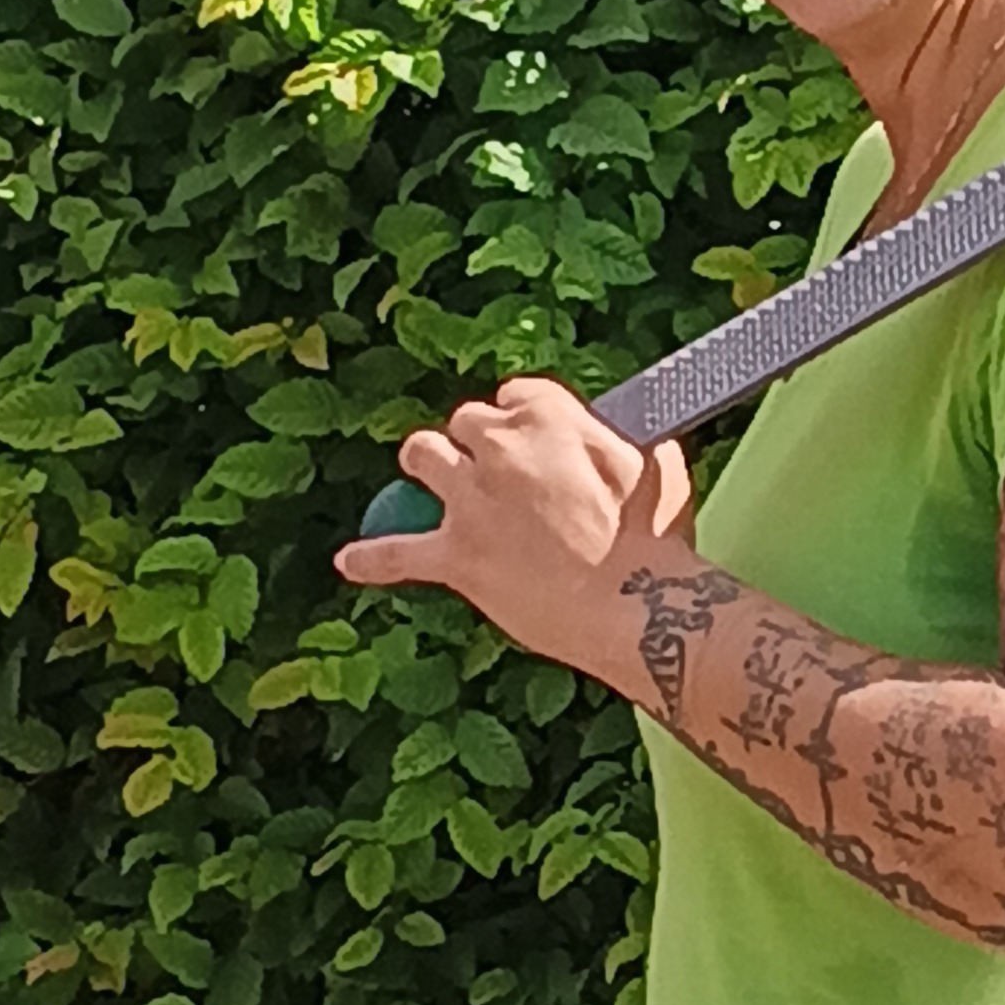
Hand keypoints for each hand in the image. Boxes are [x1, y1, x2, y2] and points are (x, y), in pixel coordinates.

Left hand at [333, 376, 690, 687]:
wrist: (637, 609)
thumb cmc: (656, 540)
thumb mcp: (654, 464)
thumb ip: (618, 438)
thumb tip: (609, 434)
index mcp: (550, 416)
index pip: (515, 396)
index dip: (522, 421)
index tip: (533, 443)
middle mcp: (501, 447)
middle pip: (465, 423)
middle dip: (477, 443)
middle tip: (499, 476)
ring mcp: (472, 501)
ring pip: (422, 457)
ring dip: (426, 466)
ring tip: (434, 483)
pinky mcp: (457, 556)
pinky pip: (398, 553)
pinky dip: (372, 559)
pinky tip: (349, 563)